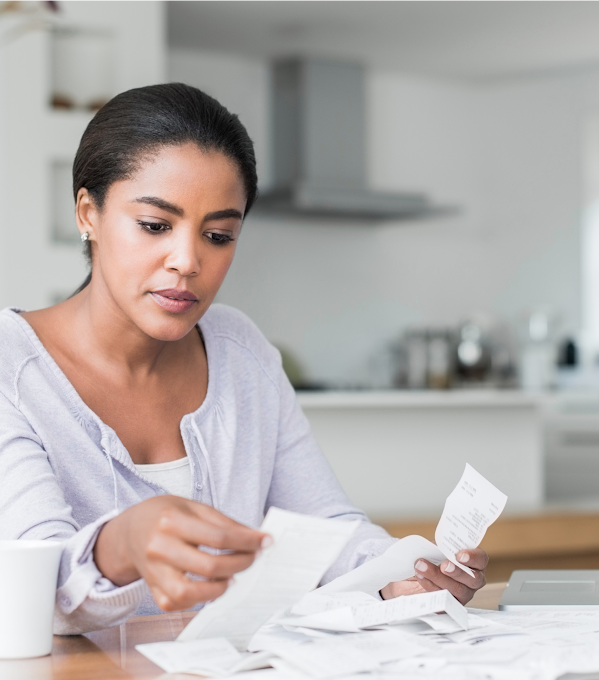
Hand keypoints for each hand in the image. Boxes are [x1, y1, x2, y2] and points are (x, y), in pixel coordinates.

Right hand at [94, 495, 269, 610]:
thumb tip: (256, 537)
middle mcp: (159, 547)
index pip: (218, 536)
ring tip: (232, 577)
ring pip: (190, 592)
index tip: (266, 541)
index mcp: (171, 521)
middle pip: (209, 565)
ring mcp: (153, 571)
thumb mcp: (194, 507)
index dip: (247, 540)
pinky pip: (177, 603)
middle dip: (240, 563)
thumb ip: (224, 522)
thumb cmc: (167, 516)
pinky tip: (210, 586)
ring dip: (219, 588)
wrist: (130, 530)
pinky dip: (198, 599)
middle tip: (253, 558)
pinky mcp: (152, 589)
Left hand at [380, 549, 488, 604]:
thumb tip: (438, 547)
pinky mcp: (449, 606)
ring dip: (438, 577)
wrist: (408, 577)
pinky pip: (445, 600)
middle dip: (457, 571)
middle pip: (474, 579)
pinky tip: (421, 578)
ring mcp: (461, 595)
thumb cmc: (426, 559)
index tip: (459, 555)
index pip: (481, 559)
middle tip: (444, 566)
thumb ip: (439, 547)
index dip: (473, 557)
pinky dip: (431, 587)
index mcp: (471, 562)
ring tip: (421, 567)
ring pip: (458, 590)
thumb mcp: (433, 548)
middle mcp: (470, 580)